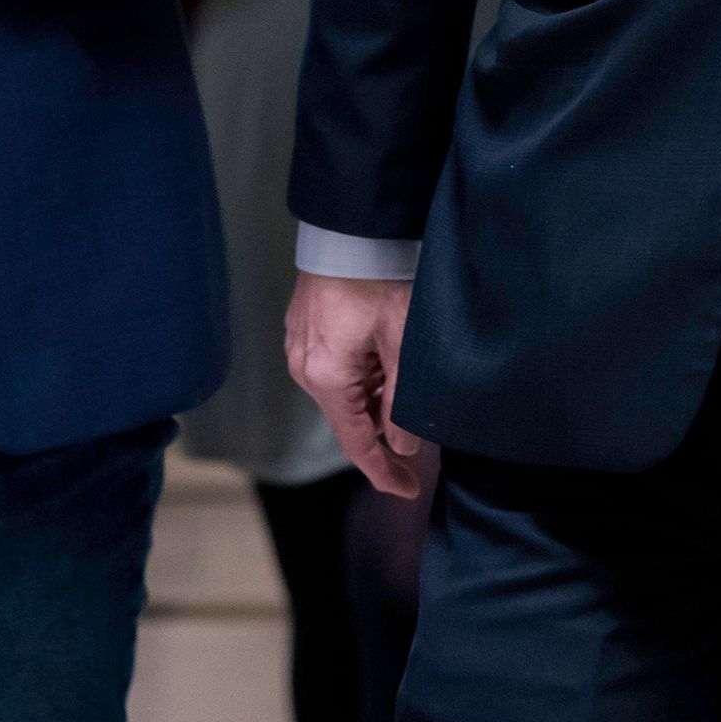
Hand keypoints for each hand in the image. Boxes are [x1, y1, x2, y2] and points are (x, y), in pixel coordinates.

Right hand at [286, 272, 425, 499]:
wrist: (348, 231)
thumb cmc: (378, 279)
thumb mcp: (403, 342)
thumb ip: (403, 400)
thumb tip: (404, 447)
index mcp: (328, 378)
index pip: (356, 444)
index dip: (384, 471)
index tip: (408, 489)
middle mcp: (305, 369)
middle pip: (350, 418)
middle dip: (385, 425)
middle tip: (420, 417)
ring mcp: (300, 349)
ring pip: (343, 393)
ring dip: (375, 394)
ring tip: (404, 366)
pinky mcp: (303, 331)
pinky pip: (334, 369)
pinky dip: (361, 374)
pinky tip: (383, 352)